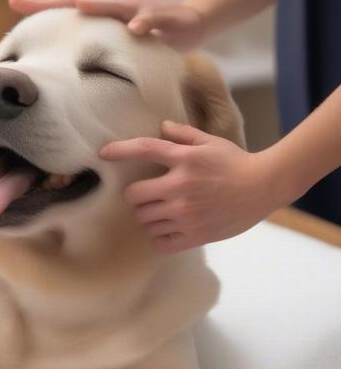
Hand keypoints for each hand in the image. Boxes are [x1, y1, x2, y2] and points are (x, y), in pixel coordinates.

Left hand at [9, 0, 207, 51]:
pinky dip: (145, 22)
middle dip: (62, 1)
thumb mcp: (113, 35)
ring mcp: (141, 8)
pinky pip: (154, 20)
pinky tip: (136, 29)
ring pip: (119, 5)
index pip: (70, 4)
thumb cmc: (142, 28)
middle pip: (89, 0)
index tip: (14, 2)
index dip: (43, 4)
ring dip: (101, 5)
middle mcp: (118, 3)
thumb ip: (88, 40)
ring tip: (83, 7)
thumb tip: (56, 57)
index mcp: (104, 7)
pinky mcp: (166, 18)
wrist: (188, 23)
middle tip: (34, 2)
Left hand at [100, 121, 286, 252]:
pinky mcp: (195, 234)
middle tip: (146, 196)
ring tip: (160, 212)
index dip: (119, 150)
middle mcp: (180, 187)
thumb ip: (183, 134)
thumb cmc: (236, 162)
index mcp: (184, 159)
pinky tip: (167, 229)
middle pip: (134, 195)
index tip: (103, 153)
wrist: (265, 187)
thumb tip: (161, 126)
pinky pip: (160, 242)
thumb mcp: (210, 141)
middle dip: (135, 195)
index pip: (144, 150)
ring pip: (144, 220)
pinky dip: (158, 237)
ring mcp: (186, 213)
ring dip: (147, 216)